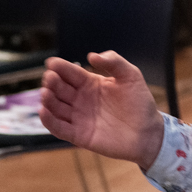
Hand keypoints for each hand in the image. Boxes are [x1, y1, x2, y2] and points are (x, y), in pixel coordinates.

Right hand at [39, 52, 165, 167]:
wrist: (148, 133)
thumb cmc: (140, 104)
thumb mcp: (130, 76)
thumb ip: (114, 62)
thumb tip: (92, 55)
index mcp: (90, 83)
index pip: (70, 73)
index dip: (60, 67)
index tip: (51, 63)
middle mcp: (81, 99)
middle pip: (59, 89)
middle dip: (52, 83)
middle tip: (50, 79)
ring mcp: (78, 117)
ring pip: (55, 107)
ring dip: (47, 100)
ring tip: (45, 94)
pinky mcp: (79, 135)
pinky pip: (59, 128)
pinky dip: (49, 121)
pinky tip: (43, 111)